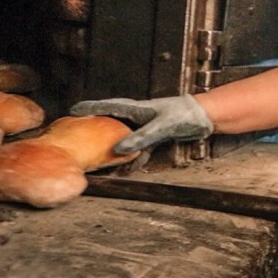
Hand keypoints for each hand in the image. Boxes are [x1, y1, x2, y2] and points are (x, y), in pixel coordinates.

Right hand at [69, 94, 212, 153]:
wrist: (205, 117)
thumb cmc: (184, 114)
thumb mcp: (161, 127)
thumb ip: (140, 137)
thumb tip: (117, 150)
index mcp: (136, 108)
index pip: (108, 107)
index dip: (89, 108)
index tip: (71, 111)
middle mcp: (138, 116)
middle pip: (111, 123)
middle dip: (95, 128)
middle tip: (77, 135)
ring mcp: (146, 126)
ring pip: (124, 138)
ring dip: (114, 148)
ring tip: (98, 159)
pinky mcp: (155, 136)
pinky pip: (139, 148)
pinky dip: (134, 158)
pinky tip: (128, 170)